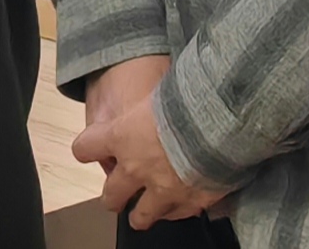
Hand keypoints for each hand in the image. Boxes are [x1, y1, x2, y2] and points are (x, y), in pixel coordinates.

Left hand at [72, 61, 226, 230]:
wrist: (222, 124)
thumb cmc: (190, 99)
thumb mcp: (160, 91)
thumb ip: (150, 104)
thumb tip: (159, 94)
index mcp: (122, 136)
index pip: (86, 147)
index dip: (87, 148)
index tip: (90, 149)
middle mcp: (136, 168)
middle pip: (111, 195)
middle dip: (113, 197)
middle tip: (116, 197)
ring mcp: (162, 190)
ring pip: (142, 216)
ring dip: (142, 213)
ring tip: (144, 213)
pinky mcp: (189, 203)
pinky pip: (177, 215)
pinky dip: (177, 210)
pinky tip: (181, 203)